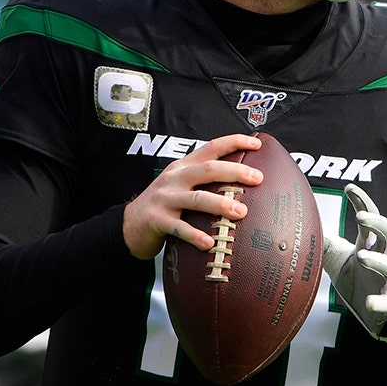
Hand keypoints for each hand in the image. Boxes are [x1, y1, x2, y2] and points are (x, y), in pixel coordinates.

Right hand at [122, 134, 260, 259]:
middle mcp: (174, 178)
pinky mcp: (157, 220)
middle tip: (258, 179)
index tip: (256, 143)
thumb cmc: (164, 206)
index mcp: (183, 167)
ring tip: (241, 212)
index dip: (234, 142)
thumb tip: (243, 183)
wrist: (128, 225)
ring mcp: (164, 199)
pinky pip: (179, 228)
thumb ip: (204, 181)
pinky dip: (195, 236)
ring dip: (220, 204)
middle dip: (235, 172)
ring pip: (196, 198)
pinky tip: (210, 243)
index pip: (211, 148)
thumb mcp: (181, 186)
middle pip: (208, 170)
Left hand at [322, 183, 386, 342]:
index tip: (350, 188)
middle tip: (361, 216)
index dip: (362, 202)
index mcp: (370, 245)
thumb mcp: (338, 259)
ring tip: (362, 257)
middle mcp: (385, 259)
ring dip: (377, 261)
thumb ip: (324, 243)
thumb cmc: (361, 280)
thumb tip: (301, 225)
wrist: (385, 315)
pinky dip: (381, 303)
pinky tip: (370, 302)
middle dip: (378, 222)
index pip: (371, 218)